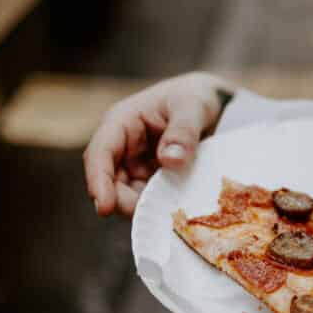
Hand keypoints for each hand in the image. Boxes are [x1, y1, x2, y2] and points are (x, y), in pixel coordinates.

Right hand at [83, 72, 230, 216]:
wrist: (214, 102)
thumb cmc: (196, 97)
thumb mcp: (193, 106)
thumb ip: (183, 131)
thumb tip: (170, 160)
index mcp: (122, 122)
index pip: (100, 153)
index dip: (98, 181)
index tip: (105, 207)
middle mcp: (123, 146)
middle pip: (110, 181)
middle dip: (124, 201)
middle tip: (150, 216)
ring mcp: (136, 164)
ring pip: (129, 194)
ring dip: (144, 207)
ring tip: (169, 213)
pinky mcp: (152, 178)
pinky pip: (149, 198)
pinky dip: (158, 206)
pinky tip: (175, 212)